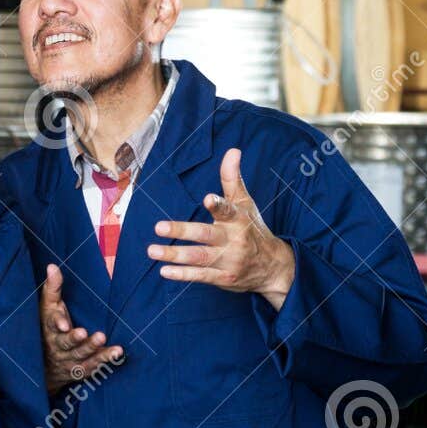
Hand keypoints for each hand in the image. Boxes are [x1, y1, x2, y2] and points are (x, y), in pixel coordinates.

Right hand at [39, 263, 121, 393]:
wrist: (44, 366)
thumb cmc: (50, 327)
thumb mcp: (48, 307)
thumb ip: (52, 288)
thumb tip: (52, 265)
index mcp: (49, 329)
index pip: (50, 325)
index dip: (56, 324)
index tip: (63, 324)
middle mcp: (58, 346)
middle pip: (65, 343)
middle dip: (75, 339)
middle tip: (84, 333)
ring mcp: (69, 360)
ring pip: (80, 355)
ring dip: (92, 348)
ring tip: (102, 338)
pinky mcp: (81, 368)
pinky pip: (93, 365)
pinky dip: (104, 359)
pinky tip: (117, 352)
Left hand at [147, 147, 295, 309]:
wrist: (274, 267)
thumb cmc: (253, 229)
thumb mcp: (245, 203)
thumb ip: (232, 178)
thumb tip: (232, 150)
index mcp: (238, 219)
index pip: (228, 210)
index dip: (218, 205)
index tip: (207, 199)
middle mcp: (233, 240)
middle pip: (206, 235)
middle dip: (182, 232)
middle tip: (159, 227)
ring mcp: (228, 260)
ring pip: (199, 257)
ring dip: (175, 255)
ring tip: (152, 250)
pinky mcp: (223, 277)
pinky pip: (201, 276)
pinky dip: (183, 274)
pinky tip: (164, 271)